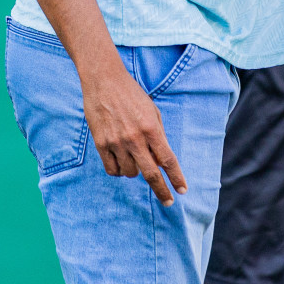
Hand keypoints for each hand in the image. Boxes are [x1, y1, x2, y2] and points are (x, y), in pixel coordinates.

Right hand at [81, 67, 187, 205]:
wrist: (104, 82)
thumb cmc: (132, 95)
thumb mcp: (152, 112)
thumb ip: (158, 136)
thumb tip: (161, 161)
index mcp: (151, 128)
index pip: (167, 160)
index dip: (176, 177)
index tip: (182, 190)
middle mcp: (135, 138)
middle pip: (151, 173)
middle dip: (162, 190)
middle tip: (168, 201)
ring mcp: (116, 142)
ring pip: (130, 173)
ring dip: (136, 171)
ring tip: (134, 157)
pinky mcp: (101, 144)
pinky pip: (112, 170)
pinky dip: (119, 170)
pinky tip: (121, 162)